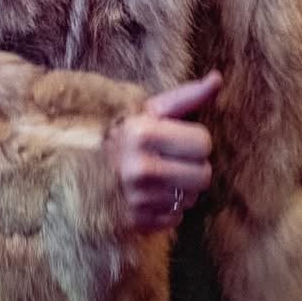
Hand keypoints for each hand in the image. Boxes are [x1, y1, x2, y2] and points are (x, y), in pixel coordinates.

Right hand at [107, 72, 218, 234]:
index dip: (194, 140)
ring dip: (181, 189)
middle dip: (193, 167)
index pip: (203, 143)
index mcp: (142, 133)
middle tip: (171, 160)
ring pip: (191, 199)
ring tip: (159, 177)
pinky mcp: (136, 222)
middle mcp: (138, 168)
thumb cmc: (127, 134)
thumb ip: (187, 97)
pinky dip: (167, 209)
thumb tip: (217, 79)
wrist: (83, 170)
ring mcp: (136, 198)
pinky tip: (150, 196)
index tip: (175, 139)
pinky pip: (175, 218)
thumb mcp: (151, 110)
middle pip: (203, 176)